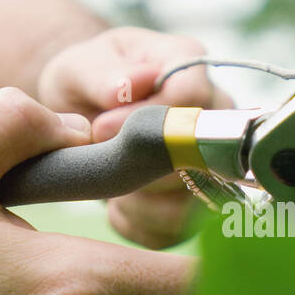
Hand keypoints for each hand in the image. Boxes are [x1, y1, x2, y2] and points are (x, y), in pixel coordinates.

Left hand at [37, 27, 230, 248]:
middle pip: (201, 156)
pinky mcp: (198, 201)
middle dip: (140, 167)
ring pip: (191, 201)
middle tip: (101, 159)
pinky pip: (175, 229)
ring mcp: (214, 159)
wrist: (86, 113)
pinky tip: (117, 205)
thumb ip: (100, 74)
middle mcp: (215, 111)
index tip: (100, 128)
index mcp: (188, 64)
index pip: (193, 96)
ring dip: (138, 201)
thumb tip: (126, 86)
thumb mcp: (78, 68)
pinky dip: (137, 224)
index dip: (147, 119)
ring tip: (107, 182)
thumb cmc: (87, 83)